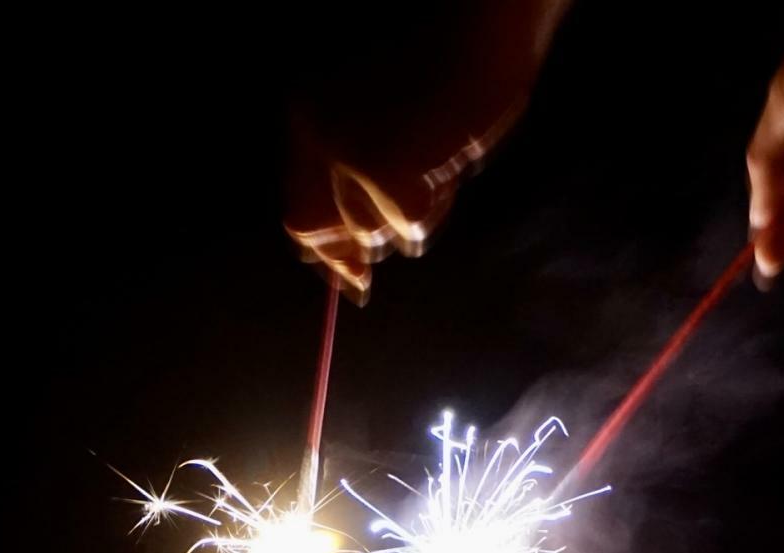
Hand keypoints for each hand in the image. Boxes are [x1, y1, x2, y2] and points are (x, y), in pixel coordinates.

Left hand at [284, 0, 570, 300]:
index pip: (300, 214)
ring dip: (409, 215)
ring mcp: (345, 153)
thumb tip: (353, 275)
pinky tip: (449, 161)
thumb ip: (361, 190)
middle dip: (352, 254)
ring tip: (437, 163)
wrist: (483, 36)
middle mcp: (315, 134)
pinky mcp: (381, 169)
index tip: (351, 284)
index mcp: (308, 116)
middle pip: (322, 232)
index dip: (325, 254)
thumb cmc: (449, 79)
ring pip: (372, 233)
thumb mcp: (390, 133)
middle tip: (378, 258)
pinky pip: (408, 225)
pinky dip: (436, 204)